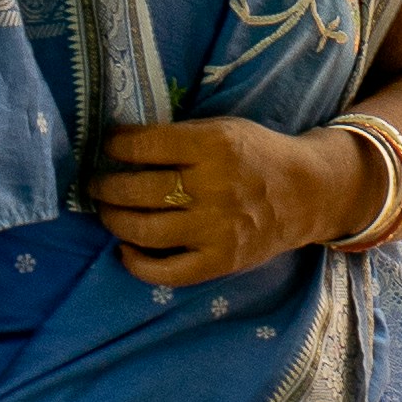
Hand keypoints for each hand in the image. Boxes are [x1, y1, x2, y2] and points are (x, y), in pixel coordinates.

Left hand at [83, 118, 359, 290]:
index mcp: (214, 145)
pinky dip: (136, 263)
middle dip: (105, 187)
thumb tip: (119, 146)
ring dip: (114, 220)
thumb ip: (179, 138)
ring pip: (145, 230)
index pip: (145, 145)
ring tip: (107, 212)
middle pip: (138, 190)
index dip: (115, 145)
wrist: (306, 193)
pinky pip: (166, 271)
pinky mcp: (219, 262)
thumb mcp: (223, 129)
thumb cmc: (256, 155)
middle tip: (96, 184)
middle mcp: (214, 188)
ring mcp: (217, 229)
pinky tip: (126, 249)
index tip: (107, 145)